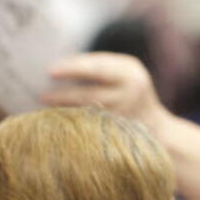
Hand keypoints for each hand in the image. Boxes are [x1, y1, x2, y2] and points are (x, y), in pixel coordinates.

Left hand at [41, 52, 171, 135]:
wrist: (158, 129)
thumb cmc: (129, 94)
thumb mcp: (123, 74)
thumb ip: (100, 68)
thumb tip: (58, 66)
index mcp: (130, 71)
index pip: (97, 67)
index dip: (72, 68)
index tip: (50, 71)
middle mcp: (131, 91)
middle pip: (92, 93)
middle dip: (65, 94)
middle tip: (42, 96)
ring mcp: (127, 114)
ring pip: (89, 112)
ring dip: (65, 110)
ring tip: (46, 108)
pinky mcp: (122, 132)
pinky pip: (93, 126)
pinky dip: (75, 122)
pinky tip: (59, 121)